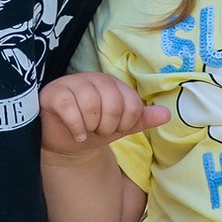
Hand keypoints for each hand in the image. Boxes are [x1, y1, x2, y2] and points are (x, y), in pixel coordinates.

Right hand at [40, 70, 163, 151]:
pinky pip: (69, 107)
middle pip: (113, 104)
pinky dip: (76, 126)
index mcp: (114, 84)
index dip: (125, 124)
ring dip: (91, 127)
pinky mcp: (54, 93)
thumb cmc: (93, 129)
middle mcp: (94, 78)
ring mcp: (72, 83)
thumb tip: (167, 114)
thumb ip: (141, 119)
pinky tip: (77, 134)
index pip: (132, 104)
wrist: (65, 143)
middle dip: (107, 127)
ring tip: (86, 131)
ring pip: (91, 105)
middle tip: (98, 131)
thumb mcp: (120, 126)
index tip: (114, 129)